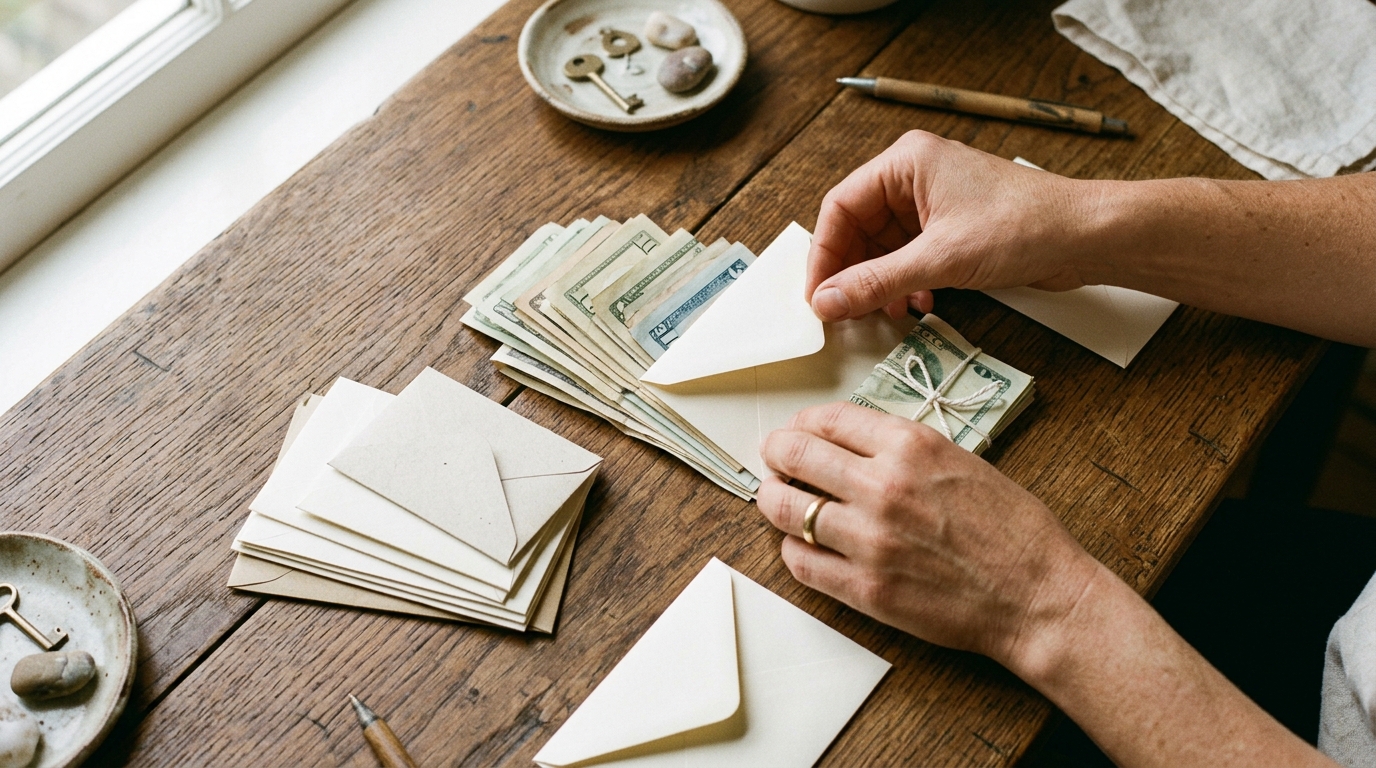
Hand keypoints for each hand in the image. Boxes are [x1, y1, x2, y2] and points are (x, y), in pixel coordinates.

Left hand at [757, 402, 1099, 670]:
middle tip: (775, 459)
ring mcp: (870, 540)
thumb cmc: (1011, 529)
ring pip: (787, 508)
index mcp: (910, 446)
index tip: (797, 430)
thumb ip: (901, 448)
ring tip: (777, 498)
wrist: (1037, 594)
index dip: (802, 423)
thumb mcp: (959, 459)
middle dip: (777, 453)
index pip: (828, 419)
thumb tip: (847, 441)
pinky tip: (803, 543)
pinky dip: (793, 548)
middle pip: (795, 455)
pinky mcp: (866, 588)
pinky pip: (801, 561)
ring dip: (774, 499)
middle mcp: (884, 487)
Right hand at [807, 130, 1104, 320]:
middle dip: (851, 272)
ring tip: (882, 312)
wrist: (1086, 236)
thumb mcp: (939, 259)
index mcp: (906, 163)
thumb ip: (876, 281)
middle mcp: (916, 178)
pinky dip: (905, 282)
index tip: (817, 295)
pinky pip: (910, 256)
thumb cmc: (1025, 226)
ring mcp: (935, 203)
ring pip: (883, 247)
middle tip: (842, 311)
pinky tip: (916, 303)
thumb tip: (828, 301)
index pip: (840, 207)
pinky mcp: (952, 228)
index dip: (824, 255)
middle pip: (858, 228)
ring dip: (879, 282)